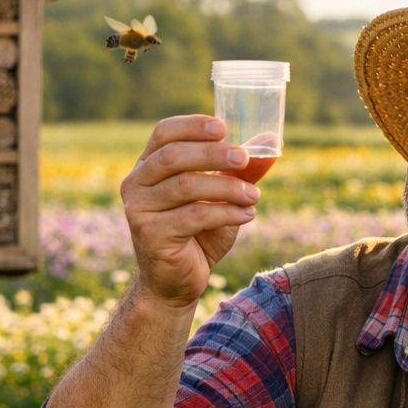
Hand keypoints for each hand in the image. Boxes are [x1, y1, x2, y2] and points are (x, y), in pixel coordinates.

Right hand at [121, 115, 259, 307]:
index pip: (164, 133)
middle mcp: (136, 184)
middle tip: (244, 158)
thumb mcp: (221, 196)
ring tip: (254, 195)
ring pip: (185, 186)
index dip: (192, 126)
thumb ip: (238, 170)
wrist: (177, 282)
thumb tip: (271, 141)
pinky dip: (225, 213)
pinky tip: (247, 215)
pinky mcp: (151, 234)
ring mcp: (139, 210)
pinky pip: (194, 216)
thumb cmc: (199, 235)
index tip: (223, 127)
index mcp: (147, 167)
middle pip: (173, 157)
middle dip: (212, 154)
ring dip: (226, 188)